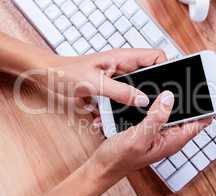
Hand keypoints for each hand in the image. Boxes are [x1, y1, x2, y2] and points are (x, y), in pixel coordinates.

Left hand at [37, 48, 166, 106]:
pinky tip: (106, 117)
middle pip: (149, 77)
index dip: (165, 68)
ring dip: (131, 104)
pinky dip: (117, 110)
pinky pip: (121, 100)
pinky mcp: (109, 90)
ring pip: (135, 91)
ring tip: (125, 114)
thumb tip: (143, 100)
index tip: (165, 86)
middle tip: (149, 106)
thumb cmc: (66, 72)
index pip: (155, 56)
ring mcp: (117, 79)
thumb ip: (121, 92)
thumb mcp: (96, 83)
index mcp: (123, 58)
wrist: (47, 77)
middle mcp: (123, 68)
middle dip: (150, 92)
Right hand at [88, 91, 211, 182]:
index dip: (207, 108)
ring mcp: (159, 132)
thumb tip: (169, 98)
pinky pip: (159, 113)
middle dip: (189, 100)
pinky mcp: (149, 129)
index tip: (209, 91)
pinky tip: (154, 95)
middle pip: (188, 115)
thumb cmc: (119, 158)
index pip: (200, 122)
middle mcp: (169, 137)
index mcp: (173, 141)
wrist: (103, 165)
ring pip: (173, 112)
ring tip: (170, 84)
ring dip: (172, 101)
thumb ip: (156, 117)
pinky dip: (158, 104)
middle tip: (188, 80)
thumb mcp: (139, 137)